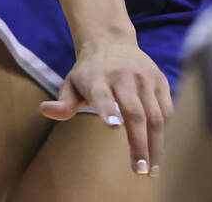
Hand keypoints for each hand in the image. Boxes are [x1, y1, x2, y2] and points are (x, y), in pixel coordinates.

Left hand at [41, 38, 171, 177]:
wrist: (111, 41)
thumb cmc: (89, 71)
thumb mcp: (71, 82)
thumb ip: (63, 102)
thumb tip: (44, 110)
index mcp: (97, 78)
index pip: (102, 95)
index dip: (108, 110)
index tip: (113, 127)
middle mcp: (123, 77)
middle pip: (135, 112)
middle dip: (139, 143)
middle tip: (140, 169)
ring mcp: (144, 78)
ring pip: (155, 115)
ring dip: (156, 144)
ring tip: (152, 168)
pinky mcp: (160, 81)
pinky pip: (167, 110)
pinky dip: (166, 132)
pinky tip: (160, 150)